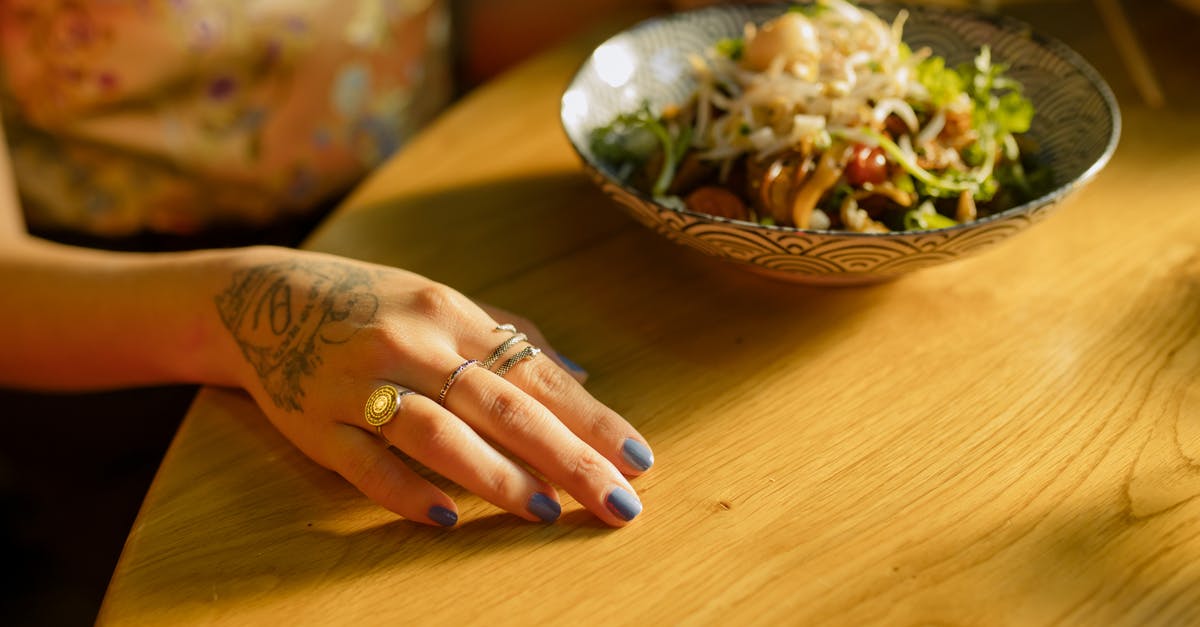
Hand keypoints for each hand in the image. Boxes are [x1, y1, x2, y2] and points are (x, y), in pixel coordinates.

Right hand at [213, 248, 652, 526]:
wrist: (259, 297)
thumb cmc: (371, 303)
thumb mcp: (443, 301)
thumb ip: (512, 337)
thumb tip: (581, 377)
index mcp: (453, 313)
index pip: (536, 375)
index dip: (591, 418)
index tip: (638, 459)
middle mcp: (412, 342)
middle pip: (501, 406)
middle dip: (566, 456)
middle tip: (615, 501)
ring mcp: (359, 382)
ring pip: (436, 432)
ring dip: (495, 475)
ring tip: (546, 511)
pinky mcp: (313, 422)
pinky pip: (364, 463)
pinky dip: (405, 491)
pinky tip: (448, 519)